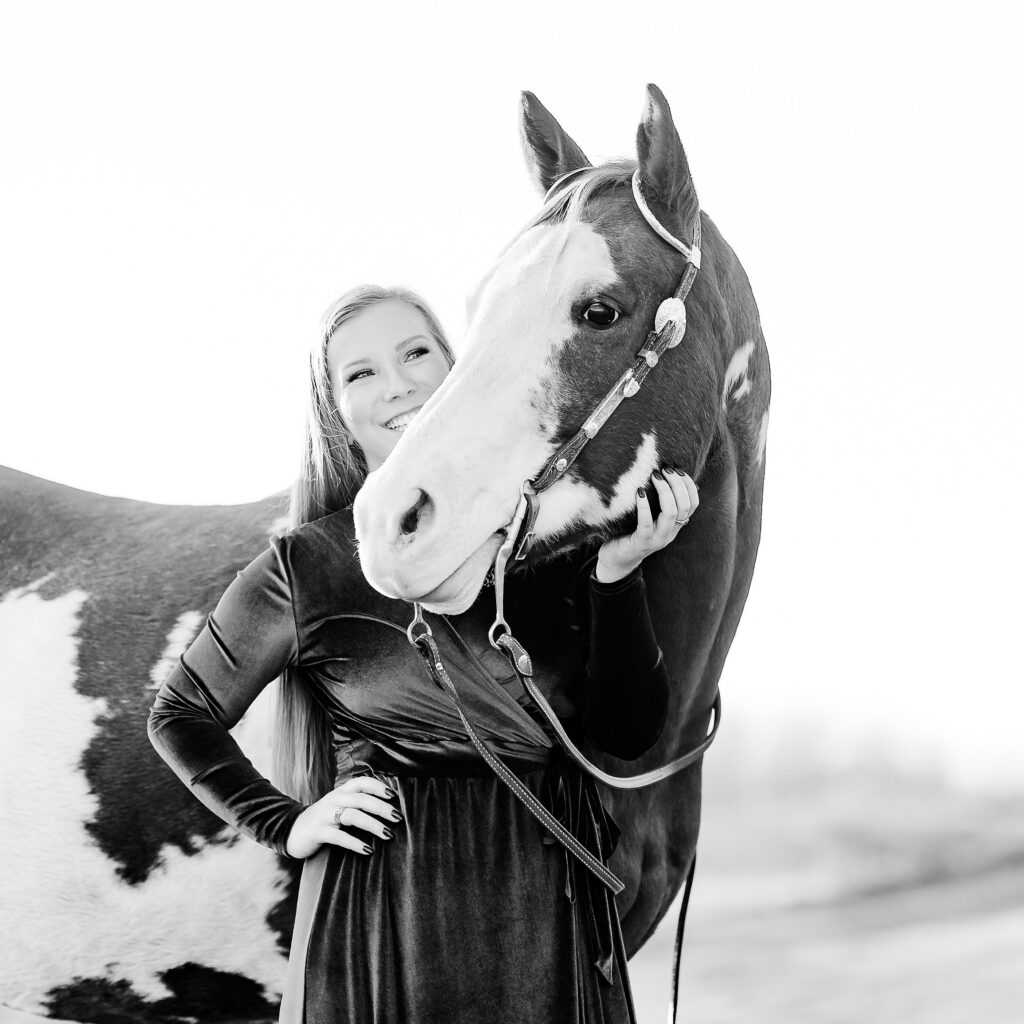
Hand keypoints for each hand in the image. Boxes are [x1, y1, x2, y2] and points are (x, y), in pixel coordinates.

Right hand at [285, 775, 401, 858]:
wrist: (291, 831)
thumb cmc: (323, 819)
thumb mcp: (337, 806)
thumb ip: (356, 803)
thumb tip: (386, 808)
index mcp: (340, 792)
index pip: (361, 782)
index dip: (378, 786)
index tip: (393, 795)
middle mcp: (333, 800)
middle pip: (361, 799)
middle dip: (382, 808)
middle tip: (398, 817)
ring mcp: (325, 815)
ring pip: (352, 816)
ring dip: (373, 825)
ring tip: (388, 834)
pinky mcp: (318, 832)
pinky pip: (339, 837)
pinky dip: (355, 843)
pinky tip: (368, 850)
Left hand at [595, 467, 698, 582]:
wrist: (616, 561)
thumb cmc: (631, 532)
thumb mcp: (650, 518)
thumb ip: (659, 503)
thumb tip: (665, 476)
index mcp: (675, 525)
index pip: (693, 503)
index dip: (688, 484)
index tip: (677, 470)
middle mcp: (670, 533)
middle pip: (684, 505)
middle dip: (677, 483)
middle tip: (665, 469)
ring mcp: (656, 539)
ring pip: (670, 513)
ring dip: (665, 491)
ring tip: (655, 476)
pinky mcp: (641, 543)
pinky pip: (645, 523)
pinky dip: (644, 506)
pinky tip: (639, 492)